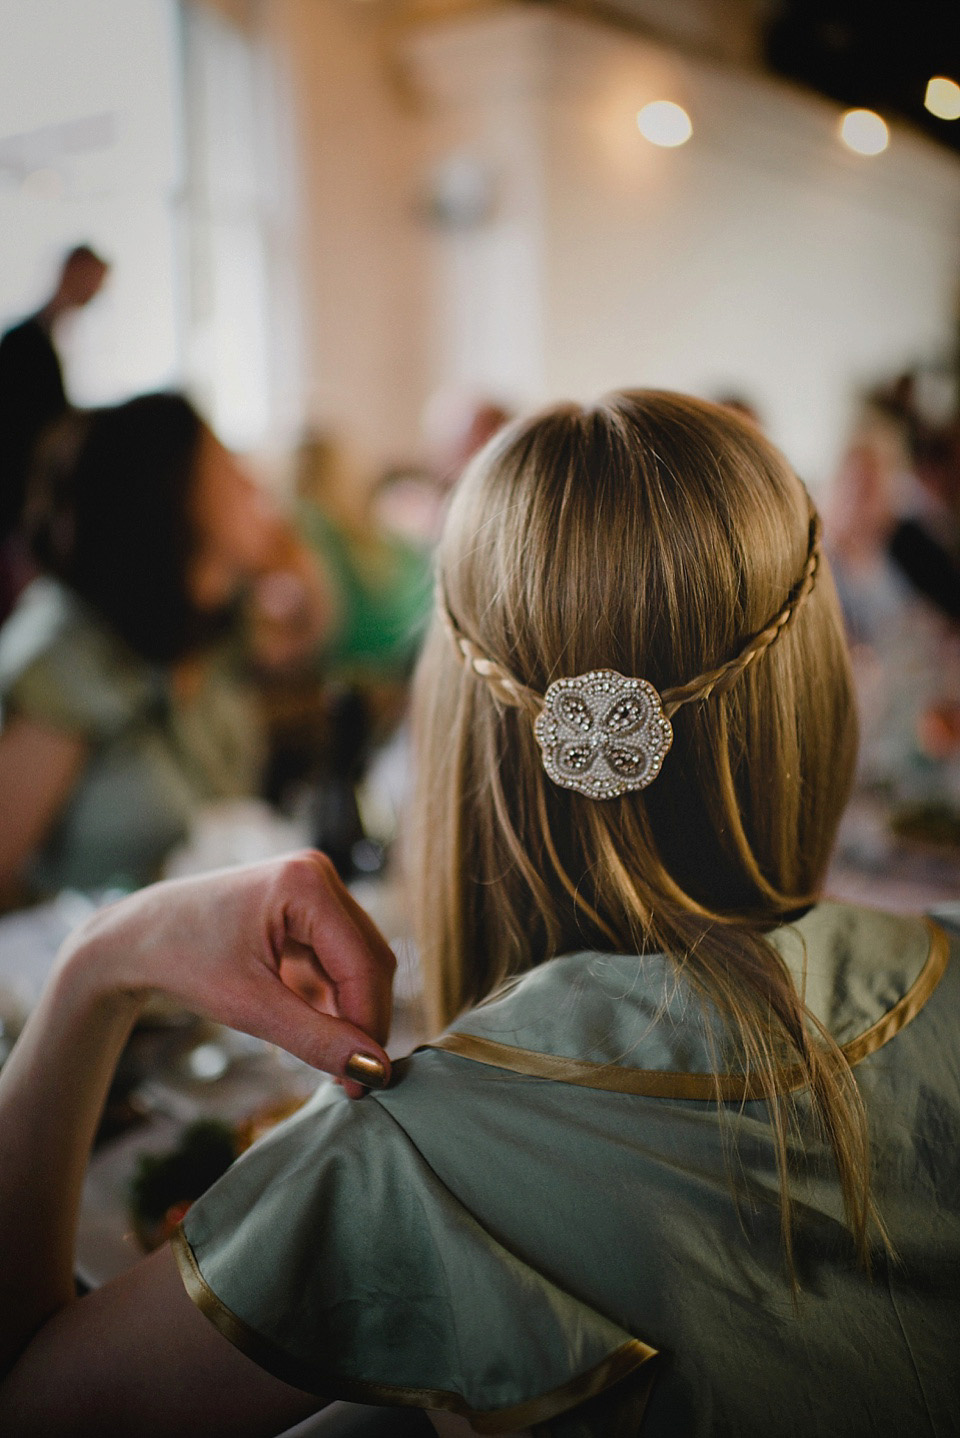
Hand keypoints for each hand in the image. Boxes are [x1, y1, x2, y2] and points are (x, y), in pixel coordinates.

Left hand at [59, 852, 394, 1096]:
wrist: (137, 939)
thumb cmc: (182, 962)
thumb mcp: (248, 1007)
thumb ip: (316, 1038)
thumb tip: (373, 1070)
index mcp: (305, 883)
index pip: (363, 964)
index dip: (370, 1025)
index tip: (367, 1081)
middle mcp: (318, 874)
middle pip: (370, 959)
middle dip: (365, 1019)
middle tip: (355, 1080)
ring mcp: (314, 886)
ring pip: (360, 960)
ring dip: (353, 1010)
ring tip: (338, 1064)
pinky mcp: (308, 906)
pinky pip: (340, 956)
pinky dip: (337, 996)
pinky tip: (323, 1032)